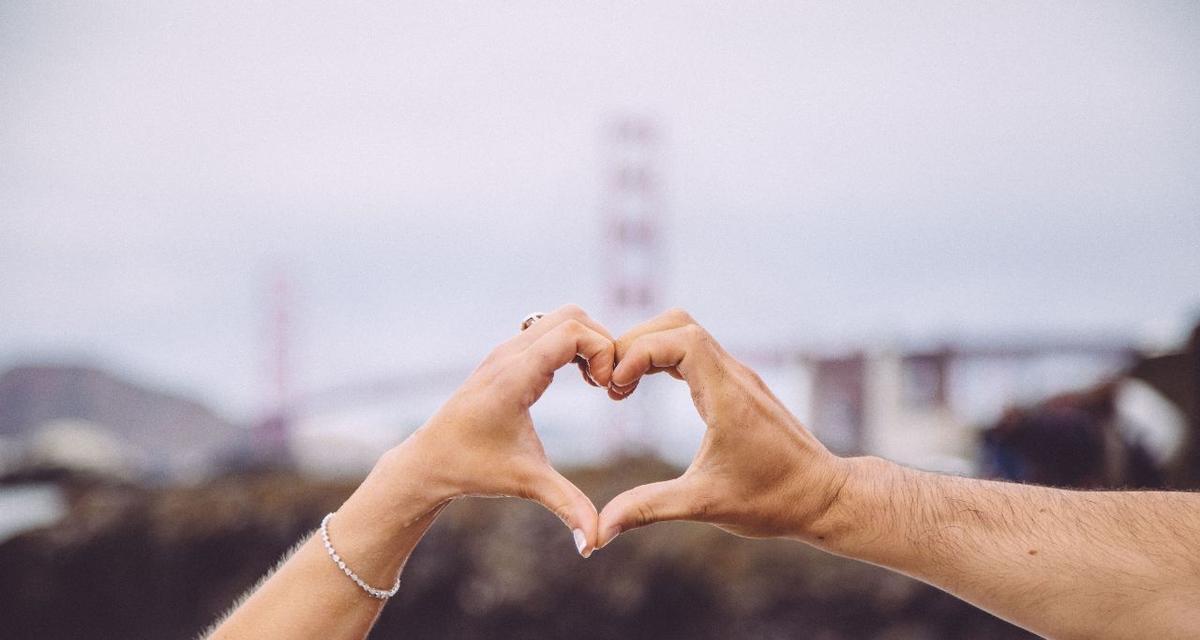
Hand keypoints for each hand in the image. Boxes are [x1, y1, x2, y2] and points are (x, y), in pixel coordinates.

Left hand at [389, 304, 615, 556]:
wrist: (428, 462)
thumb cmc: (474, 470)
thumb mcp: (526, 484)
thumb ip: (566, 506)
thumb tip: (594, 544)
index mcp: (515, 377)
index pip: (572, 331)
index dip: (602, 352)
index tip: (608, 390)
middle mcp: (509, 354)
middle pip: (571, 315)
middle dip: (601, 342)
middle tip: (609, 384)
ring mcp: (505, 350)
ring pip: (560, 317)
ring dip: (587, 341)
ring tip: (598, 382)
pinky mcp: (505, 355)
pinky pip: (548, 328)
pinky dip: (572, 343)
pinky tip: (580, 378)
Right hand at [597, 309, 848, 547]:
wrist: (823, 496)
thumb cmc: (772, 501)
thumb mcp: (704, 504)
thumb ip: (650, 508)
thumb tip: (601, 530)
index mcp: (728, 395)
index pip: (680, 339)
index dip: (640, 352)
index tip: (615, 386)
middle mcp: (735, 376)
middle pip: (678, 324)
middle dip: (636, 343)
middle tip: (609, 383)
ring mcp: (738, 377)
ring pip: (687, 332)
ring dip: (649, 348)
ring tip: (621, 386)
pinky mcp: (738, 386)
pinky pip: (696, 352)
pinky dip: (664, 358)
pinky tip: (644, 386)